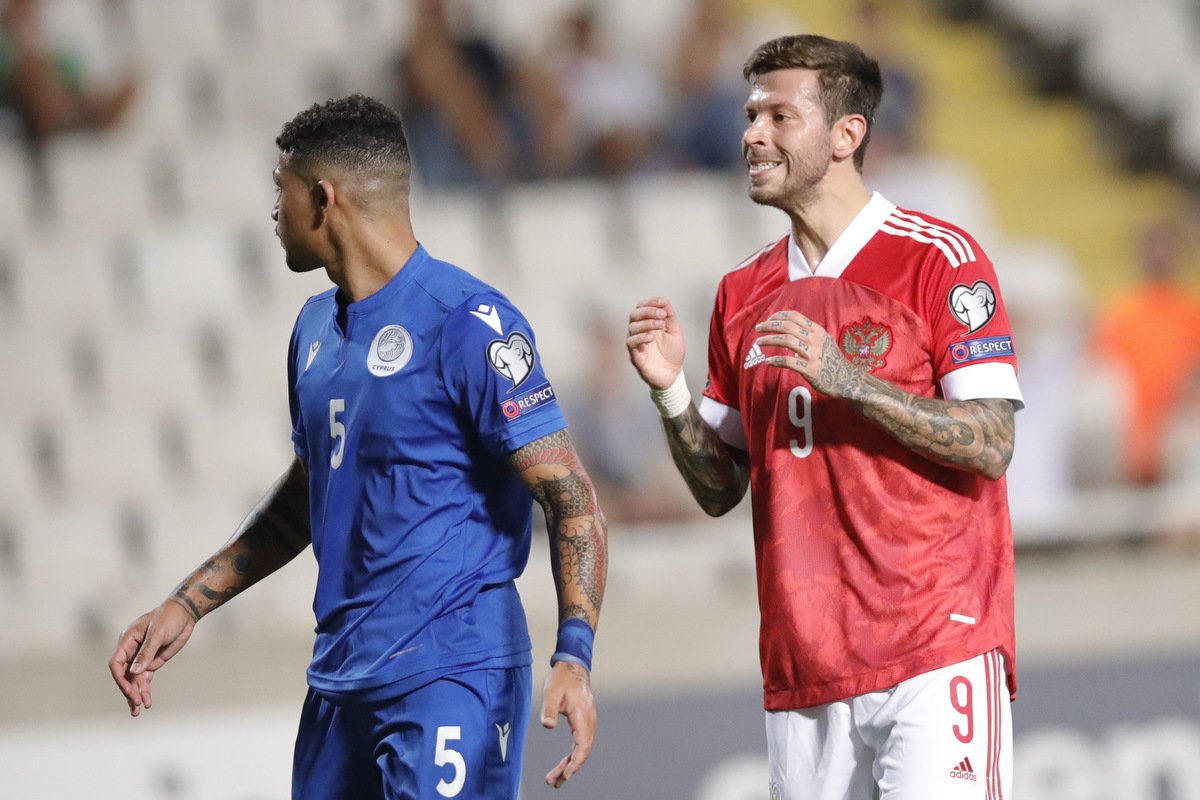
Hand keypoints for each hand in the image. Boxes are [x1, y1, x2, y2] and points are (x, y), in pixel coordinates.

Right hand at [108, 599, 195, 716]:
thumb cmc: (169, 618)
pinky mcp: (152, 661)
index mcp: (127, 641)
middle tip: (136, 704)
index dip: (120, 679)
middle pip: (124, 675)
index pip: (116, 663)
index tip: (129, 691)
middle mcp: (131, 650)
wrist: (185, 613)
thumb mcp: (158, 634)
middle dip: (128, 690)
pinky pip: (145, 678)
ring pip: (134, 680)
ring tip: (137, 711)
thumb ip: (146, 653)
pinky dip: (145, 690)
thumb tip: (134, 672)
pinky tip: (147, 702)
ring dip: (135, 694)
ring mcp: (142, 657)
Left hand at [540, 661, 595, 787]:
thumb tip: (547, 726)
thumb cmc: (562, 678)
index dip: (575, 762)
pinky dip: (573, 756)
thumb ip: (549, 709)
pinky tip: (564, 764)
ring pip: (583, 750)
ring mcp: (589, 723)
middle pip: (583, 752)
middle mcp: (589, 722)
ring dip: (571, 765)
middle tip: (553, 782)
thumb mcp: (551, 691)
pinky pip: (582, 744)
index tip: (566, 775)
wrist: (574, 667)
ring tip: (556, 779)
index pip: (582, 745)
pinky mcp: (585, 723)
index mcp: (583, 716)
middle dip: (569, 769)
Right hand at [626, 296, 685, 389]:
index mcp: (648, 324)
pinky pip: (631, 343)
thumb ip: (670, 316)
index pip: (642, 307)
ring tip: (661, 326)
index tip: (662, 302)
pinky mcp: (635, 355)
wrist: (673, 375)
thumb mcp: (675, 331)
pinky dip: (641, 337)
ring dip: (647, 323)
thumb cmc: (672, 353)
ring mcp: (636, 343)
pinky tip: (652, 337)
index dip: (650, 302)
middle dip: (648, 311)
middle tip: (662, 315)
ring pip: (632, 327)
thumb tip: (664, 300)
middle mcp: (640, 332)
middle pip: (634, 314)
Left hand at [755, 311, 856, 397]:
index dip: (779, 316)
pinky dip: (776, 361)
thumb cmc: (832, 360)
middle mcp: (815, 340)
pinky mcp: (811, 370)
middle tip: (758, 328)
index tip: (768, 319)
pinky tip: (768, 362)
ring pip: (786, 341)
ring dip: (770, 340)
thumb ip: (808, 333)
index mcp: (817, 331)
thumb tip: (788, 326)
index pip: (795, 316)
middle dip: (770, 325)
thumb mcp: (824, 340)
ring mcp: (813, 355)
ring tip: (759, 342)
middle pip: (788, 326)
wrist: (847, 379)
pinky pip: (789, 362)